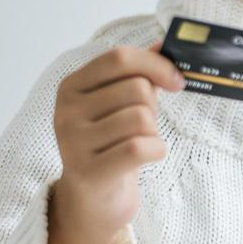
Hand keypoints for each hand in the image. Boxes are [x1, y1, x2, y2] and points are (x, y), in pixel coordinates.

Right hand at [51, 40, 186, 242]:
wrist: (93, 200)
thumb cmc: (111, 145)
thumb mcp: (119, 104)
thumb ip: (139, 73)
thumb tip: (166, 43)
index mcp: (72, 87)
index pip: (119, 58)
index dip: (155, 64)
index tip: (177, 81)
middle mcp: (66, 111)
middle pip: (136, 89)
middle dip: (153, 107)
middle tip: (143, 126)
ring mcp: (73, 142)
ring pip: (141, 118)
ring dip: (153, 132)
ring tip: (138, 143)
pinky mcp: (88, 171)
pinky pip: (140, 148)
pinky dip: (155, 151)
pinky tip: (146, 157)